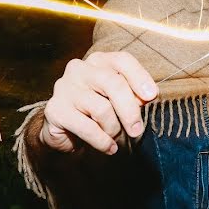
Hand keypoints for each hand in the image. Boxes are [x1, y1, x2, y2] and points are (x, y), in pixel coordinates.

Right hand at [41, 52, 157, 155]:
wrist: (64, 129)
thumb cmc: (97, 109)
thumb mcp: (118, 99)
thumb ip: (133, 94)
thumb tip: (148, 96)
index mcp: (98, 61)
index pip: (122, 61)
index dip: (139, 77)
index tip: (152, 96)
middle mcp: (79, 69)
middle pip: (113, 83)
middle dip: (130, 110)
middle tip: (137, 130)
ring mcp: (64, 88)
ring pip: (102, 108)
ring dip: (113, 128)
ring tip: (114, 136)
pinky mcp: (56, 110)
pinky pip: (87, 128)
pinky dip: (102, 141)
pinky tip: (108, 147)